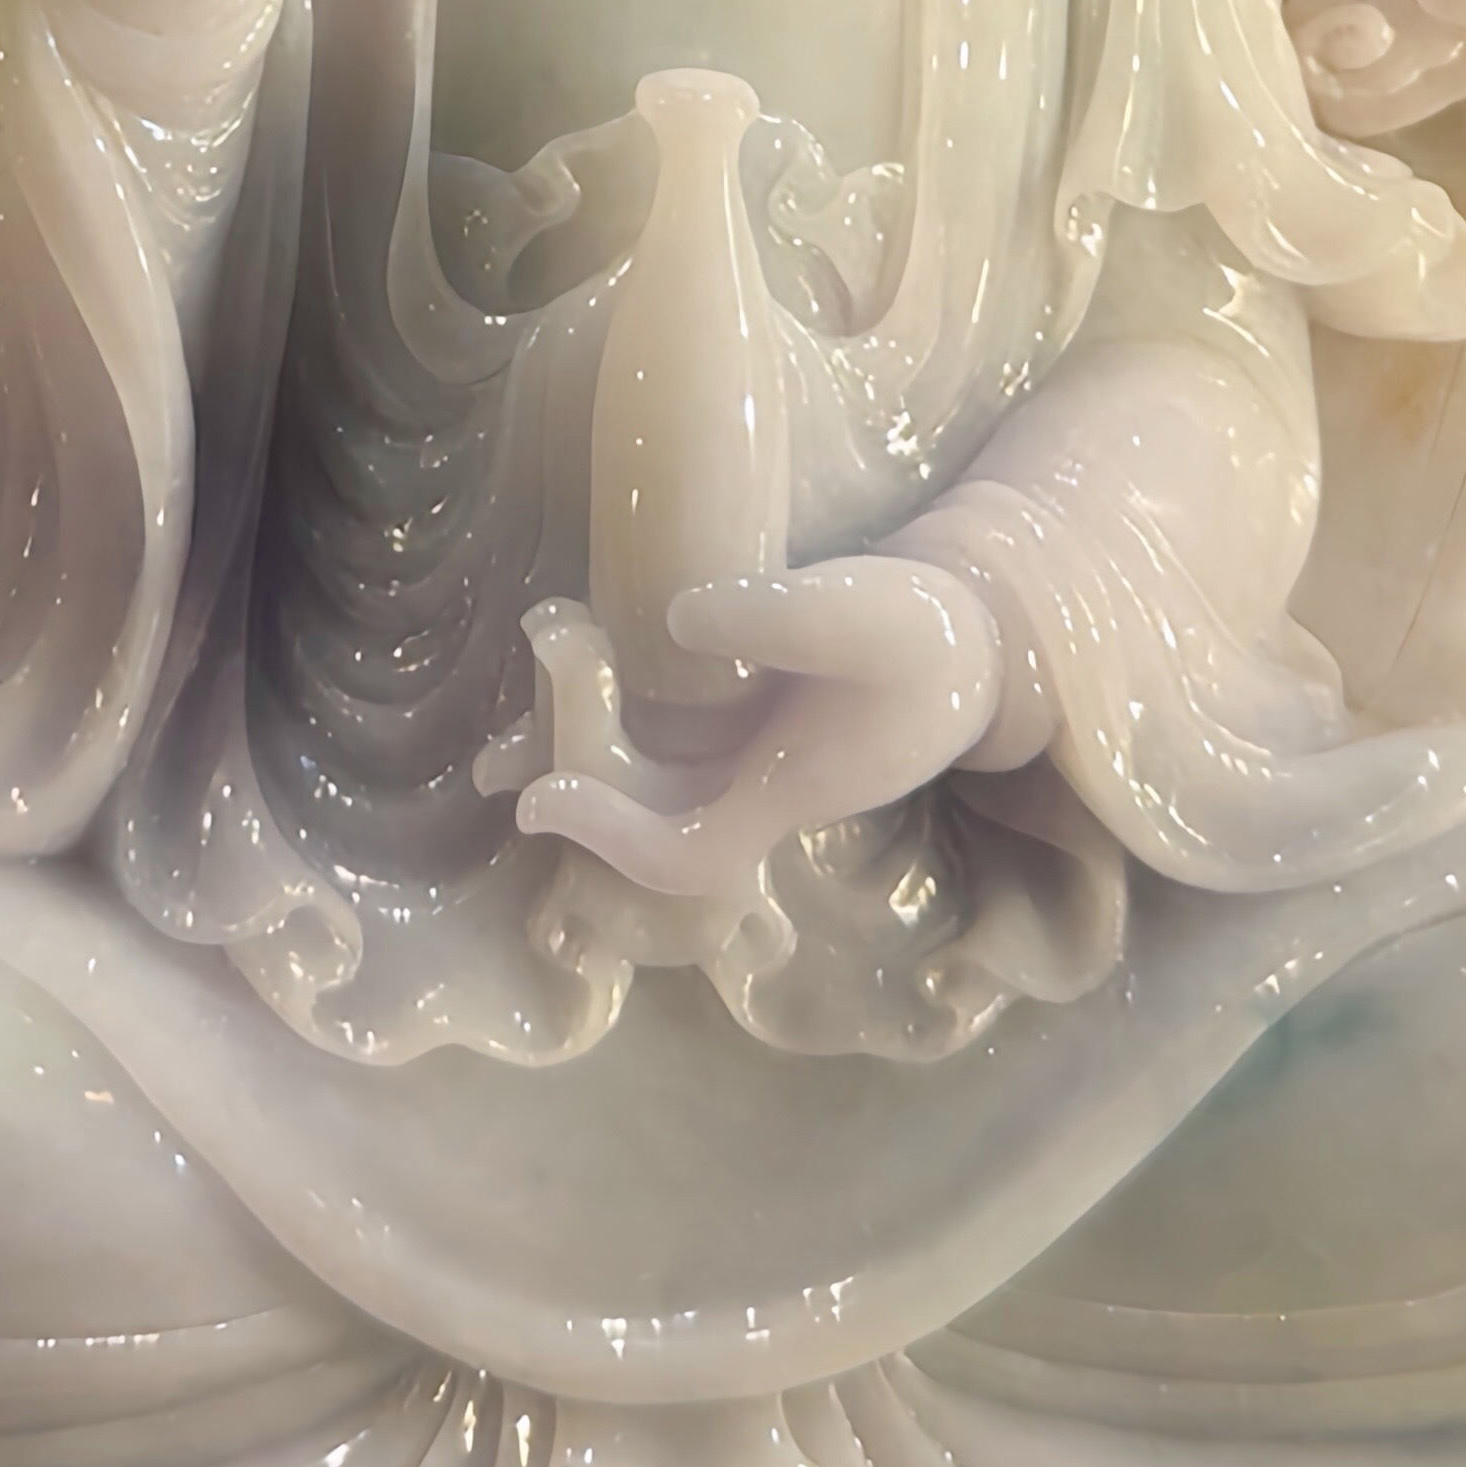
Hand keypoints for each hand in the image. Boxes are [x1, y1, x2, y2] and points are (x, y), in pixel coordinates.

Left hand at [511, 550, 1003, 909]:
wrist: (971, 639)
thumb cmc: (928, 635)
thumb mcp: (867, 612)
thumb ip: (779, 617)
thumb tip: (676, 619)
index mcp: (789, 788)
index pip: (687, 855)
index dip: (609, 839)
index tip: (539, 797)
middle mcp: (760, 790)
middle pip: (650, 825)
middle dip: (574, 792)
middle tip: (494, 758)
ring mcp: (753, 759)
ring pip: (651, 782)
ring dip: (584, 753)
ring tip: (513, 710)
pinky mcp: (750, 721)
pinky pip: (665, 738)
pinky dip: (615, 714)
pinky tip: (578, 656)